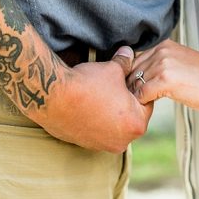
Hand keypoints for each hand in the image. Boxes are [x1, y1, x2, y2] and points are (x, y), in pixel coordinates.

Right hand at [37, 46, 152, 152]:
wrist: (52, 97)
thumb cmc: (87, 84)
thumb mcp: (113, 69)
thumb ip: (126, 63)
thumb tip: (129, 53)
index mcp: (136, 124)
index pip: (146, 103)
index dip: (137, 88)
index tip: (128, 79)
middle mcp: (122, 141)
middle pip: (131, 115)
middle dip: (125, 100)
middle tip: (114, 85)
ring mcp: (102, 146)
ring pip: (114, 124)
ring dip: (111, 110)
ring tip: (99, 94)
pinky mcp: (84, 145)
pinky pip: (97, 130)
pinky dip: (96, 118)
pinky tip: (87, 104)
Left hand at [127, 39, 198, 110]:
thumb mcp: (179, 62)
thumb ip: (160, 64)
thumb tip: (139, 78)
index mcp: (163, 45)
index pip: (133, 61)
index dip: (132, 77)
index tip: (138, 88)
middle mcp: (160, 51)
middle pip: (130, 72)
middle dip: (132, 87)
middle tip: (140, 99)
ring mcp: (162, 64)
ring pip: (134, 84)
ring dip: (137, 96)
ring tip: (148, 103)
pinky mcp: (165, 79)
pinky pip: (141, 94)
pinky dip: (144, 103)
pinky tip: (154, 105)